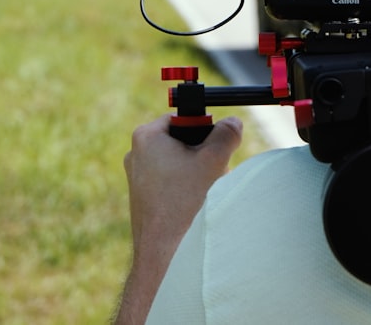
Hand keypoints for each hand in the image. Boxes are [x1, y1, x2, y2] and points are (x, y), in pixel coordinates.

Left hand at [115, 113, 242, 323]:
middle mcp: (136, 154)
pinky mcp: (142, 197)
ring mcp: (137, 177)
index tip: (213, 148)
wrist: (164, 250)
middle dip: (202, 156)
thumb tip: (233, 123)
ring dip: (196, 174)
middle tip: (211, 172)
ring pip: (178, 164)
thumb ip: (226, 134)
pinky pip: (170, 183)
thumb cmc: (183, 203)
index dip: (204, 132)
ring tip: (202, 192)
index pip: (183, 119)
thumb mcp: (213, 160)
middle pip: (182, 142)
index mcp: (146, 136)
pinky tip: (193, 205)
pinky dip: (186, 189)